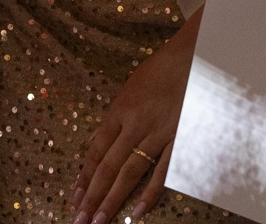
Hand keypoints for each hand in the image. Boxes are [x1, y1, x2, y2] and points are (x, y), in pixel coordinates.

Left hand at [70, 14, 197, 223]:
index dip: (84, 176)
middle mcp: (134, 125)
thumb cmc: (158, 72)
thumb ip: (114, 120)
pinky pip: (163, 171)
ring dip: (113, 198)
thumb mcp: (128, 91)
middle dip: (92, 195)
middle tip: (80, 219)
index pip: (96, 150)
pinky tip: (137, 212)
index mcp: (119, 111)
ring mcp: (158, 134)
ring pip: (130, 172)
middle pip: (108, 166)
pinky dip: (150, 193)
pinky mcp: (179, 139)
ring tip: (99, 220)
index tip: (74, 197)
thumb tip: (97, 144)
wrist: (191, 58)